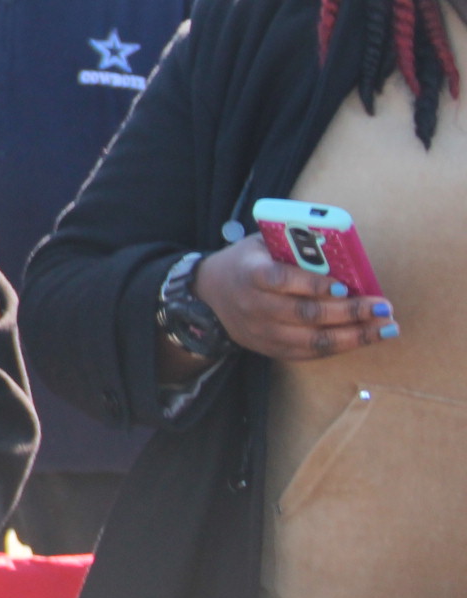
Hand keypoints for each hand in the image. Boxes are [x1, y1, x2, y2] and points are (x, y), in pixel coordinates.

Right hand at [192, 234, 394, 361]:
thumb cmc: (249, 262)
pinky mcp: (270, 349)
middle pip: (305, 314)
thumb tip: (342, 252)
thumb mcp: (263, 244)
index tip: (345, 287)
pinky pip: (310, 353)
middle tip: (382, 308)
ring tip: (386, 329)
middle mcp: (254, 306)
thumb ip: (295, 247)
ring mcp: (262, 332)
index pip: (282, 280)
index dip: (314, 285)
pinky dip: (341, 347)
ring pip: (313, 340)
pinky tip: (364, 338)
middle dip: (350, 313)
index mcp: (250, 274)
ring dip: (354, 336)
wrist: (212, 294)